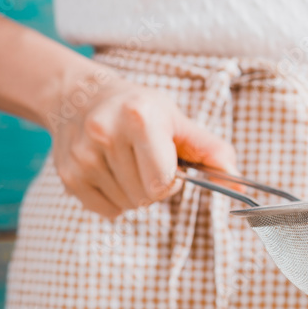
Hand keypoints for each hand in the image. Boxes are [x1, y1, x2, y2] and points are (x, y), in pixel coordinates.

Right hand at [46, 72, 236, 217]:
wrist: (81, 97)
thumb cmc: (140, 110)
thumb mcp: (179, 121)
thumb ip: (212, 152)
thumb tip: (239, 183)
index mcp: (139, 117)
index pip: (162, 182)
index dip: (171, 181)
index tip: (167, 165)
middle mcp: (105, 134)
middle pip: (145, 197)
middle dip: (154, 188)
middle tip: (145, 162)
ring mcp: (82, 156)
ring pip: (127, 206)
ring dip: (135, 194)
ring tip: (127, 164)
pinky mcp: (68, 175)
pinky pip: (106, 211)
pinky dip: (115, 201)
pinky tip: (110, 174)